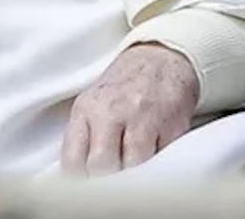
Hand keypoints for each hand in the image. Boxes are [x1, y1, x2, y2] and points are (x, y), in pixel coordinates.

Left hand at [62, 43, 200, 176]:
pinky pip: (162, 158)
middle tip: (112, 181)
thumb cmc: (122, 90)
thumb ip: (83, 139)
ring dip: (134, 174)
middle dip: (107, 179)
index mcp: (86, 110)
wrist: (160, 59)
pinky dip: (157, 165)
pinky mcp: (171, 125)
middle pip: (102, 165)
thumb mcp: (92, 104)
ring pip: (133, 166)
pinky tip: (153, 157)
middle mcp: (111, 112)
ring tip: (133, 170)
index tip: (86, 186)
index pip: (73, 160)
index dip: (79, 181)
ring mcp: (143, 118)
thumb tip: (76, 177)